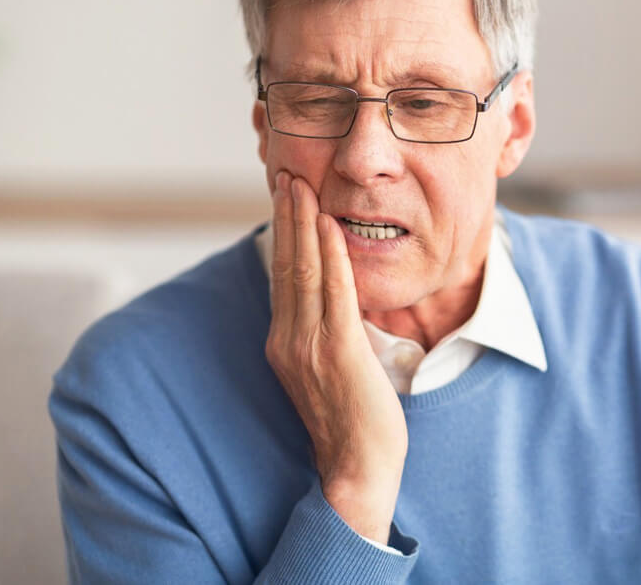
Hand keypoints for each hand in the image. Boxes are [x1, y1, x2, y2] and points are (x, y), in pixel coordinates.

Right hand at [265, 171, 407, 544]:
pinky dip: (330, 255)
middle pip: (287, 265)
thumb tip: (332, 296)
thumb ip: (323, 330)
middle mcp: (289, 339)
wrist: (357, 467)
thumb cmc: (350, 419)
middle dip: (286, 217)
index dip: (283, 234)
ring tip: (300, 186)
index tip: (285, 198)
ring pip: (304, 271)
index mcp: (284, 342)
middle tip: (287, 175)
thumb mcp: (326, 367)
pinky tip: (330, 226)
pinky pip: (333, 293)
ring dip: (303, 224)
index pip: (283, 276)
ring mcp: (310, 346)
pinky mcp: (338, 352)